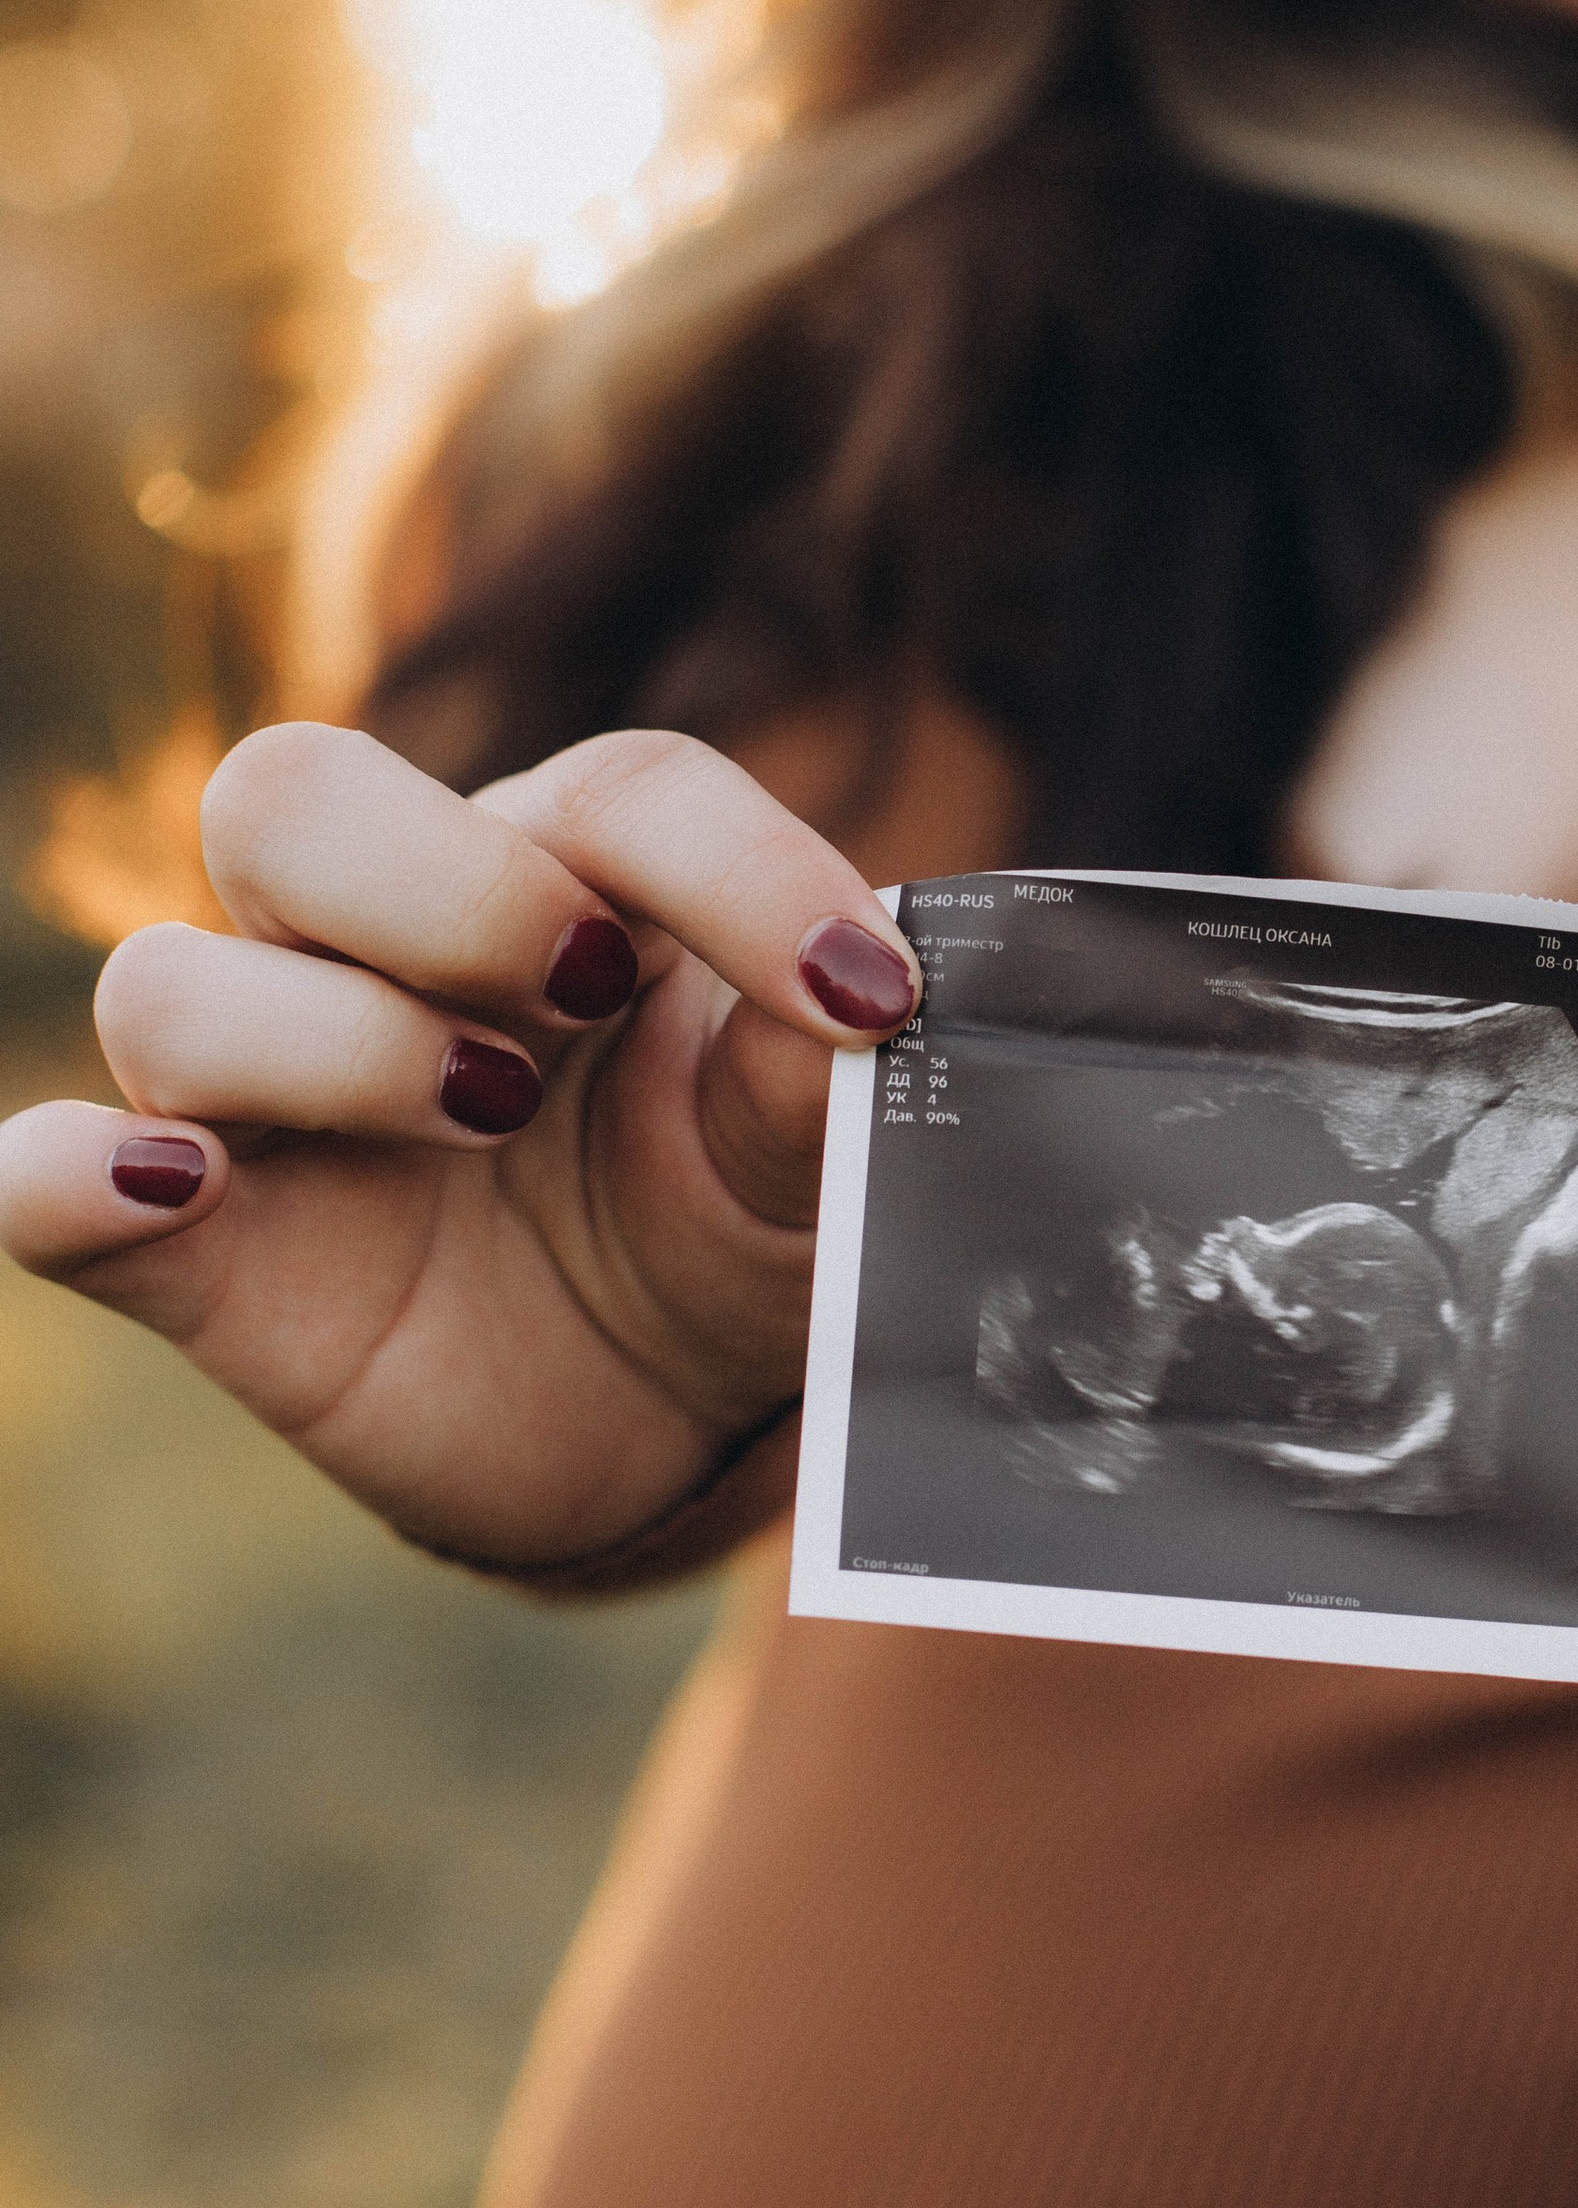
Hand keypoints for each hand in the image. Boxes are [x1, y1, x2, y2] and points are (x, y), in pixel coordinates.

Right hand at [0, 724, 918, 1566]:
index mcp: (565, 877)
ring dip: (326, 1038)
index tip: (866, 998)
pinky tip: (177, 1189)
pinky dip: (72, 1176)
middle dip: (450, 883)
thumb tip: (853, 1012)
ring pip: (168, 984)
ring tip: (484, 1117)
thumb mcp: (812, 1172)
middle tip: (593, 997)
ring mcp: (271, 1102)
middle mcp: (382, 948)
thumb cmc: (729, 1224)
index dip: (738, 867)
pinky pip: (43, 1181)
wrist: (666, 1416)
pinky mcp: (200, 1252)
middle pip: (295, 794)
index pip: (614, 791)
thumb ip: (815, 1089)